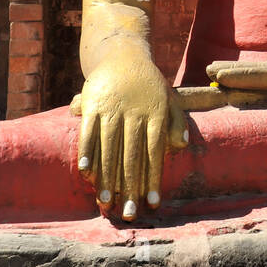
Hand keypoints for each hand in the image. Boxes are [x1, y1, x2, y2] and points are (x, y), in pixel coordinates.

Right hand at [73, 58, 187, 220]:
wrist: (122, 53)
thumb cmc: (148, 82)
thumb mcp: (169, 97)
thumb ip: (176, 121)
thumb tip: (181, 145)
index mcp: (155, 114)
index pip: (155, 152)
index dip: (154, 179)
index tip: (153, 203)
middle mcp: (134, 114)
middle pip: (132, 156)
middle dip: (130, 187)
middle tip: (129, 212)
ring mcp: (112, 109)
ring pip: (110, 148)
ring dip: (107, 177)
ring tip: (106, 201)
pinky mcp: (93, 104)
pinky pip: (89, 131)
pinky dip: (87, 151)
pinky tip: (85, 172)